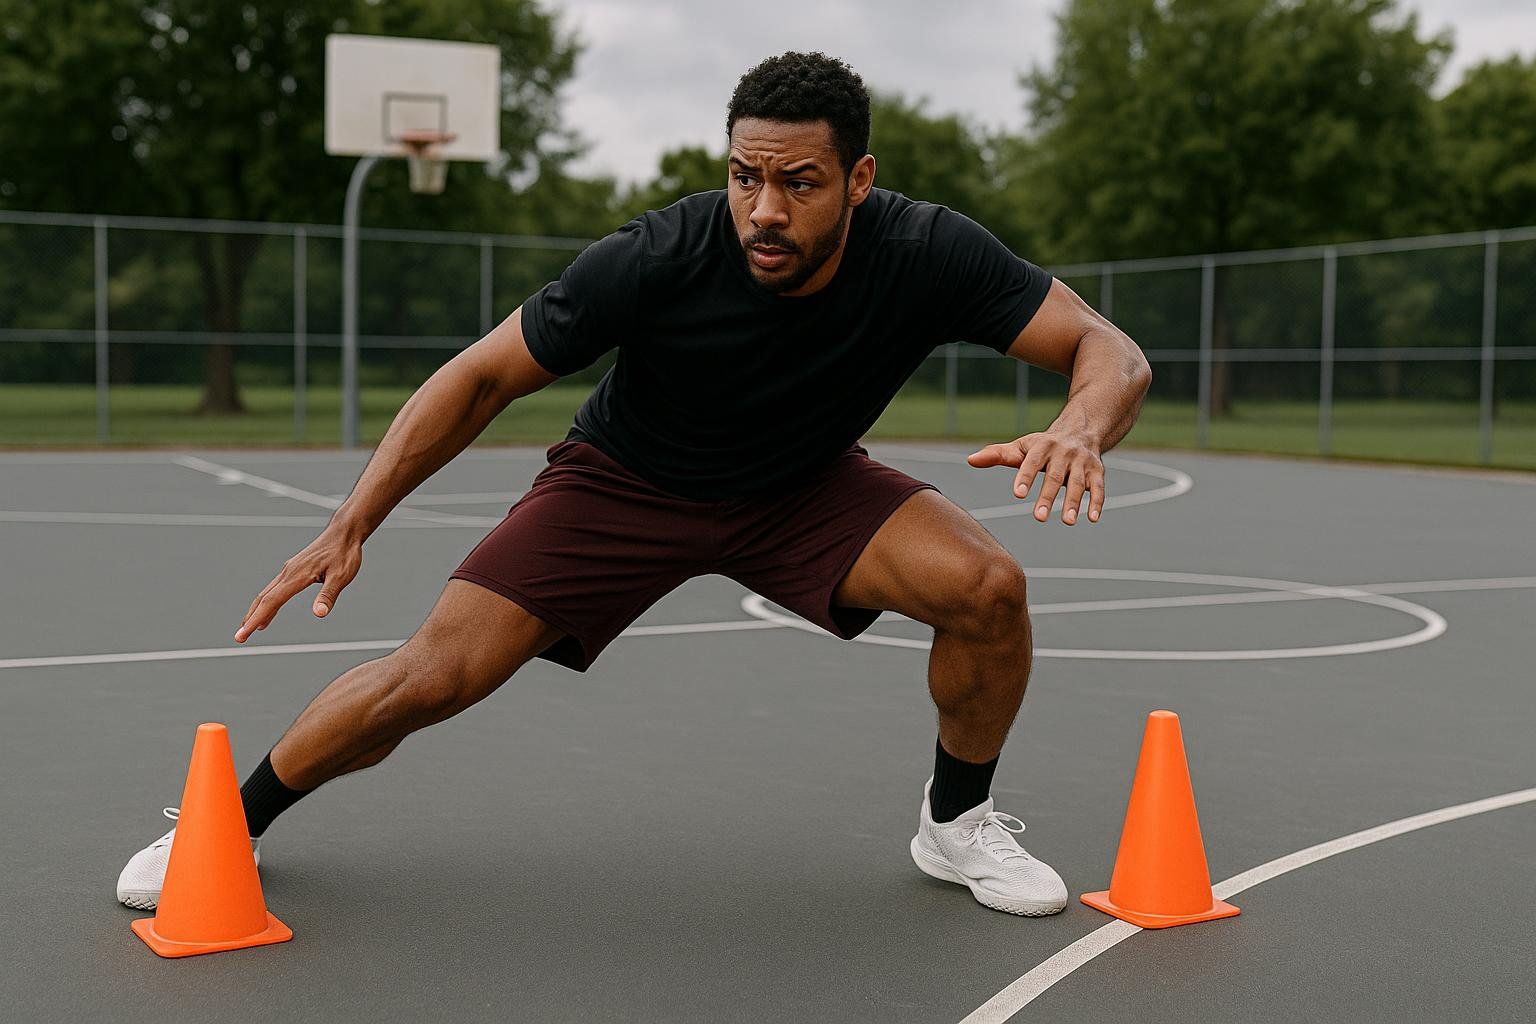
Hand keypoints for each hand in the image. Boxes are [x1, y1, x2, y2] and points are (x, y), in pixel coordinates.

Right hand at [235, 523, 363, 641]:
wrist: (344, 532)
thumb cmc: (344, 553)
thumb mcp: (341, 576)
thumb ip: (328, 595)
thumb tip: (319, 614)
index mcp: (297, 575)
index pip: (271, 602)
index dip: (256, 619)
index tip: (243, 635)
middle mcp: (288, 572)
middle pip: (263, 598)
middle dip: (250, 619)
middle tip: (239, 638)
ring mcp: (290, 570)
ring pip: (267, 593)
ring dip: (257, 611)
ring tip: (249, 628)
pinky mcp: (294, 569)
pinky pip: (276, 588)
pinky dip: (268, 601)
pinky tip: (269, 610)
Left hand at [967, 432, 1105, 524]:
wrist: (1081, 430)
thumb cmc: (1043, 445)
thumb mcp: (1021, 447)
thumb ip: (997, 455)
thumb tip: (970, 460)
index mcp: (1043, 445)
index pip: (1032, 462)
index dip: (1025, 476)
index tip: (1018, 494)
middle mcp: (1064, 452)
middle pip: (1054, 476)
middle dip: (1048, 496)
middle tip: (1038, 517)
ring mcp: (1082, 462)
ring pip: (1078, 483)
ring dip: (1074, 502)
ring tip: (1067, 521)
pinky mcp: (1097, 471)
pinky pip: (1099, 487)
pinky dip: (1096, 502)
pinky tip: (1092, 518)